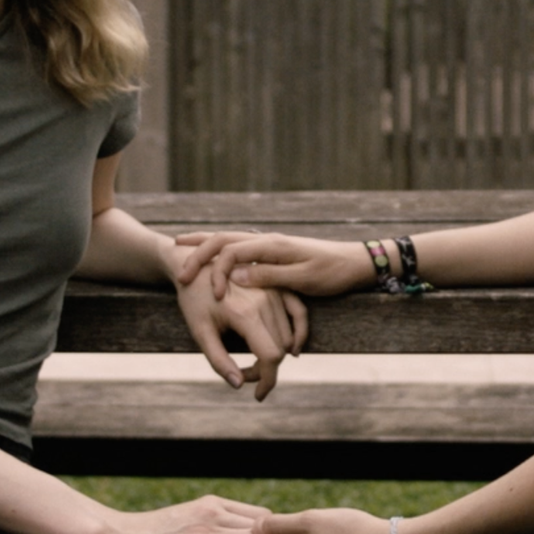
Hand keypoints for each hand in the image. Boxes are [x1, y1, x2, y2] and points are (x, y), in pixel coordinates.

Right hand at [174, 232, 376, 299]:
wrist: (355, 263)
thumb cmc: (332, 273)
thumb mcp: (303, 278)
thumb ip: (269, 276)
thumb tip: (235, 276)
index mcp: (272, 246)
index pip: (231, 251)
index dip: (216, 271)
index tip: (213, 294)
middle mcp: (266, 241)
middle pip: (222, 239)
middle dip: (197, 251)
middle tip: (178, 268)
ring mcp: (268, 245)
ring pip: (227, 239)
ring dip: (203, 245)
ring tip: (179, 248)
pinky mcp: (272, 253)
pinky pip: (237, 247)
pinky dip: (218, 250)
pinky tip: (208, 256)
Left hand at [174, 258, 305, 398]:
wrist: (195, 264)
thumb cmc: (193, 299)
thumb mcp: (199, 332)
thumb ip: (218, 360)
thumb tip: (238, 385)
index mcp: (245, 313)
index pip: (270, 357)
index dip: (266, 381)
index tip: (258, 395)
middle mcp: (265, 300)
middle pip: (281, 350)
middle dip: (266, 370)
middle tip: (243, 374)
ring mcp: (274, 291)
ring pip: (288, 337)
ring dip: (276, 355)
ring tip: (252, 361)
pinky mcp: (278, 286)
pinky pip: (299, 314)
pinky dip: (297, 334)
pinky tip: (291, 349)